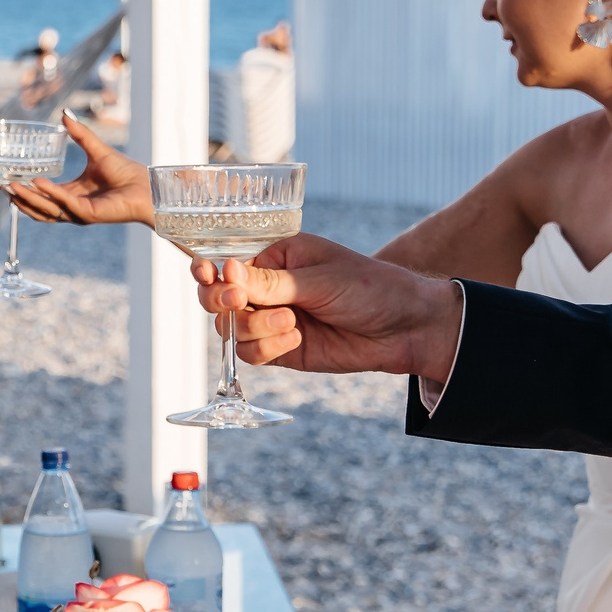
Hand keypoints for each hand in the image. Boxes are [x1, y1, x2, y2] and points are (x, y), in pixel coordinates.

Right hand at [3, 114, 151, 225]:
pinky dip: (50, 194)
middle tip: (1, 186)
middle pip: (39, 207)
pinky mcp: (88, 214)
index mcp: (72, 194)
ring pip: (46, 210)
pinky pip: (65, 203)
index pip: (42, 196)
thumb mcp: (96, 149)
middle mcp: (72, 207)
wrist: (146, 185)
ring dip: (28, 199)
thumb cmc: (126, 172)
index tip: (6, 180)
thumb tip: (64, 114)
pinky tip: (38, 183)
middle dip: (19, 198)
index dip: (24, 190)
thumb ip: (79, 134)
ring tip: (11, 186)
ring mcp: (79, 213)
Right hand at [193, 234, 462, 380]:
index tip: (206, 274)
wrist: (404, 328)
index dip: (210, 272)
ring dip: (255, 329)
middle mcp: (267, 289)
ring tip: (291, 324)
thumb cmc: (369, 288)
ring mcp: (272, 321)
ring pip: (233, 330)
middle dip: (223, 303)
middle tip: (238, 303)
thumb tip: (227, 270)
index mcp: (275, 258)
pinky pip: (252, 354)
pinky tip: (294, 341)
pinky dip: (267, 349)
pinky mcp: (281, 350)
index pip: (227, 265)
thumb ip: (270, 282)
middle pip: (218, 300)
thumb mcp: (318, 279)